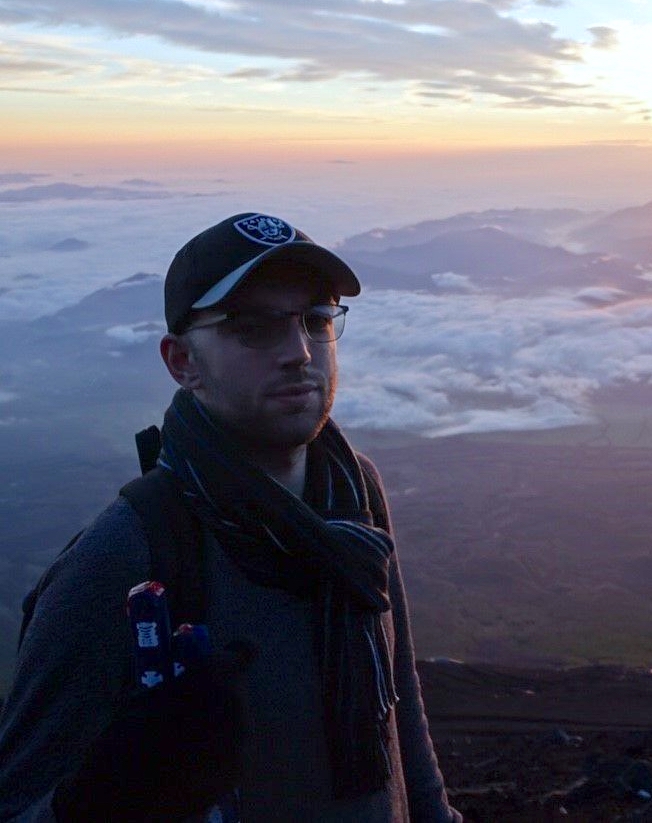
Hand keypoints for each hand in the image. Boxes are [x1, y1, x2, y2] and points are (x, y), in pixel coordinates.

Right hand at [53, 642, 253, 821]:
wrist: (126, 795)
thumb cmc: (129, 736)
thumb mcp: (147, 694)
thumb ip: (178, 683)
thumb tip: (185, 679)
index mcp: (216, 673)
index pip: (246, 649)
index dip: (232, 655)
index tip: (218, 664)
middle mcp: (237, 703)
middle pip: (235, 691)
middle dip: (217, 697)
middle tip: (188, 711)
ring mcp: (243, 739)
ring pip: (236, 721)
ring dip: (218, 726)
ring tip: (185, 744)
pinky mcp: (240, 770)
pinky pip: (233, 750)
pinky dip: (218, 753)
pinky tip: (191, 765)